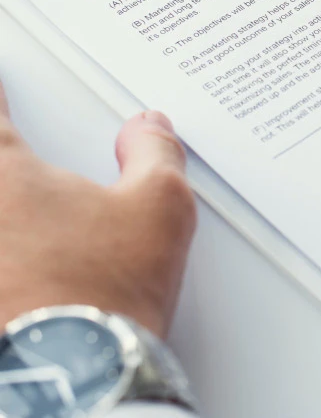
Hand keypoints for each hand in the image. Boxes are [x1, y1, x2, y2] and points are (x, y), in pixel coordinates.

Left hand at [0, 81, 195, 337]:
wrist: (70, 383)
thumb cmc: (102, 295)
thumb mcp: (159, 208)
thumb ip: (154, 153)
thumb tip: (149, 128)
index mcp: (4, 174)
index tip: (0, 81)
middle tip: (9, 159)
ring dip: (5, 210)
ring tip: (23, 219)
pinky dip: (2, 260)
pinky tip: (13, 268)